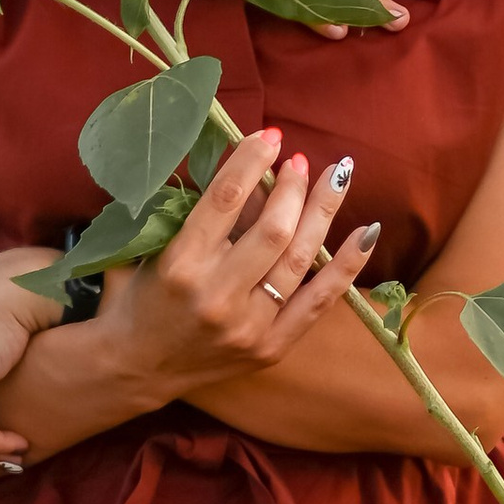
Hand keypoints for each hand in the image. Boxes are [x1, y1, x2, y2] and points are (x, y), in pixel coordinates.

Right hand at [91, 128, 379, 393]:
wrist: (134, 368)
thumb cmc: (137, 296)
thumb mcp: (152, 246)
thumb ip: (192, 208)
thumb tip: (243, 162)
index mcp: (180, 266)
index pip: (225, 200)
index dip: (252, 161)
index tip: (270, 135)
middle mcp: (216, 297)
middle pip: (273, 230)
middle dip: (292, 187)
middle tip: (299, 160)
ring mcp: (248, 327)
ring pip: (300, 260)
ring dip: (322, 211)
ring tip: (337, 175)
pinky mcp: (270, 348)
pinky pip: (319, 302)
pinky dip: (348, 266)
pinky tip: (368, 231)